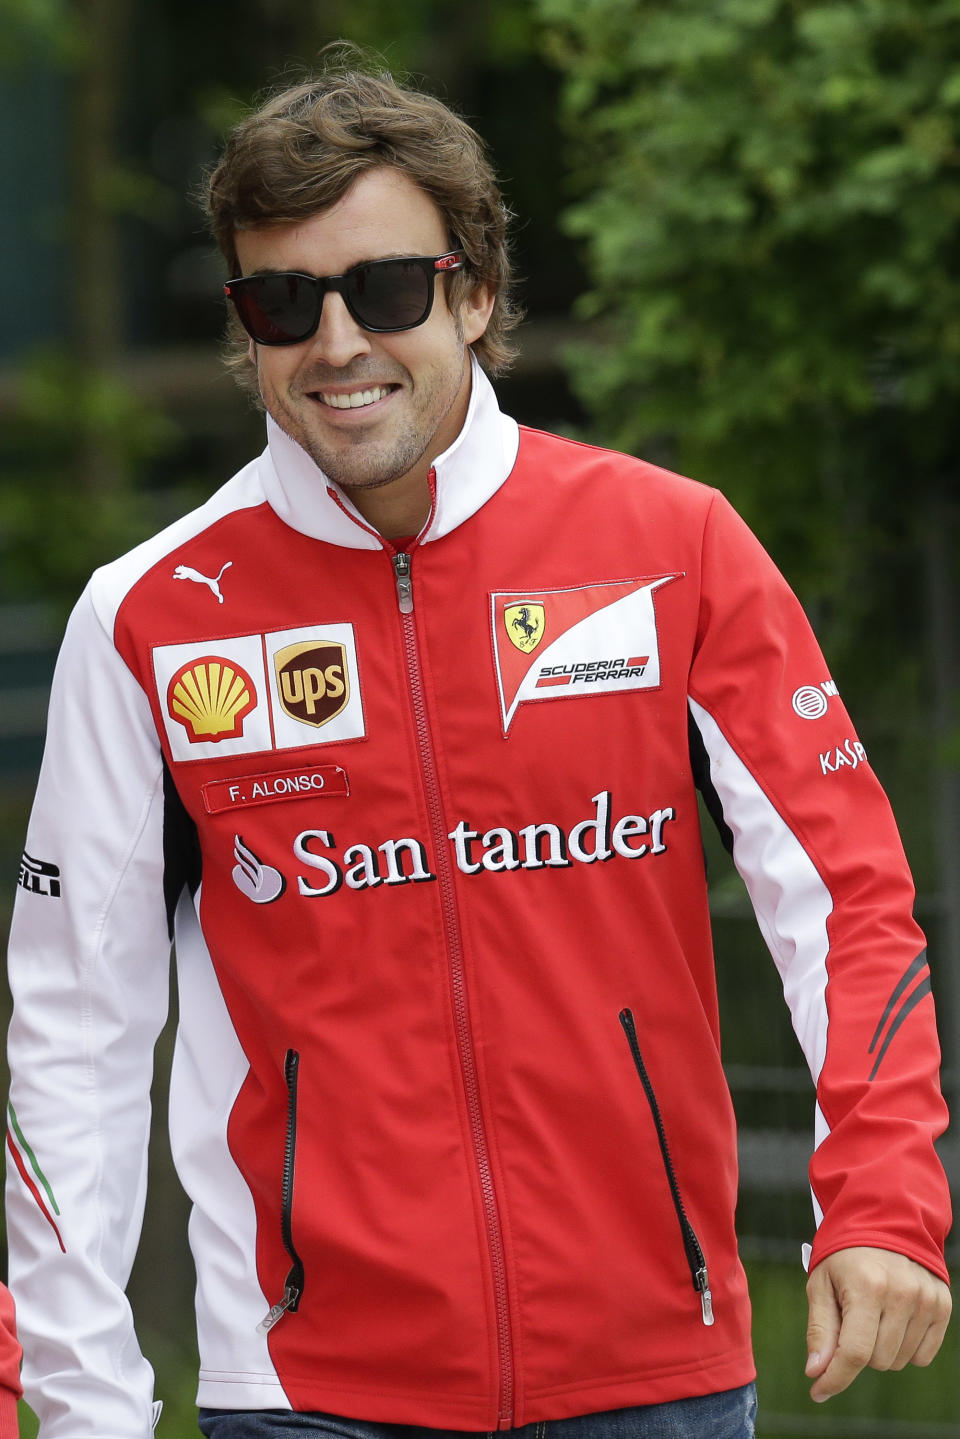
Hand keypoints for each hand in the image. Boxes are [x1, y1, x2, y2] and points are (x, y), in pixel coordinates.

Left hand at [805, 1246, 951, 1401]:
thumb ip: (820, 1330)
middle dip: (858, 1351)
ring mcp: (926, 1300)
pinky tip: (894, 1319)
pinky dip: (905, 1347)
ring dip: (881, 1349)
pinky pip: (923, 1356)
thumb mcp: (822, 1284)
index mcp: (867, 1286)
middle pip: (877, 1361)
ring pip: (900, 1362)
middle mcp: (902, 1294)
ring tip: (873, 1314)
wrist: (885, 1222)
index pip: (854, 1352)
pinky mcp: (942, 1306)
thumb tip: (816, 1372)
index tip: (818, 1391)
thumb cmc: (845, 1256)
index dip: (835, 1378)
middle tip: (852, 1319)